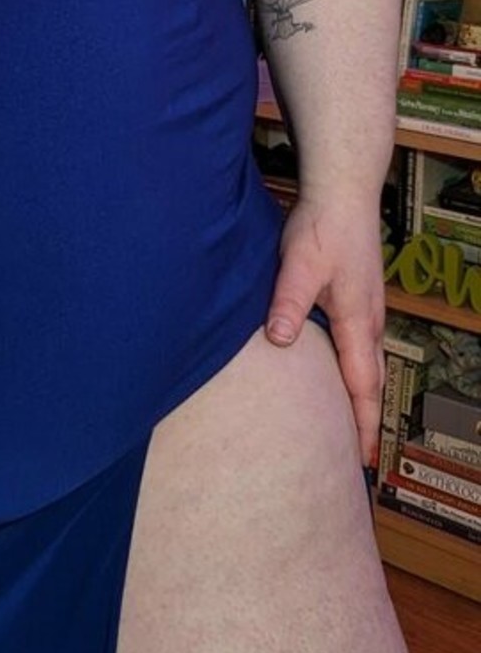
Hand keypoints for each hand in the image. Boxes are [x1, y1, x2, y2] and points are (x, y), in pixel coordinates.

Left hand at [264, 193, 385, 465]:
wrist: (344, 192)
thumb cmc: (322, 228)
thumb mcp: (300, 266)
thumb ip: (289, 302)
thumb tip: (279, 340)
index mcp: (358, 322)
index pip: (363, 385)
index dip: (362, 424)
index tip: (363, 460)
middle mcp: (370, 321)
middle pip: (372, 381)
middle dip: (368, 419)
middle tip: (362, 456)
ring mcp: (368, 308)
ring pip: (370, 363)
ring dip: (364, 395)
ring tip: (354, 424)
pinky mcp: (360, 296)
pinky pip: (364, 346)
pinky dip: (360, 369)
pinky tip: (344, 371)